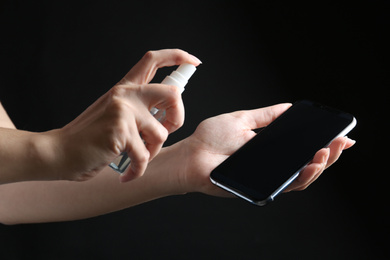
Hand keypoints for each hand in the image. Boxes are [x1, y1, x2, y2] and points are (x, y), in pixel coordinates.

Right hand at [46, 49, 200, 181]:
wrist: (58, 152)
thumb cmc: (90, 138)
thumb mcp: (115, 114)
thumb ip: (138, 108)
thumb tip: (168, 114)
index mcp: (125, 88)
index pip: (153, 60)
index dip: (177, 57)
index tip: (193, 63)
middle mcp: (125, 94)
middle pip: (172, 94)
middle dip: (178, 117)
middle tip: (166, 131)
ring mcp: (123, 111)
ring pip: (161, 133)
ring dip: (153, 152)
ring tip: (137, 158)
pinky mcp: (120, 131)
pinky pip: (145, 156)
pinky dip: (139, 170)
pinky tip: (128, 174)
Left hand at [173, 103, 354, 196]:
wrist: (192, 156)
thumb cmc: (210, 139)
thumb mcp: (242, 119)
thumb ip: (266, 116)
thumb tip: (289, 107)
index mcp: (269, 147)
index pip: (302, 146)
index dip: (323, 142)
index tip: (341, 134)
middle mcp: (272, 163)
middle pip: (307, 162)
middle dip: (329, 153)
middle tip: (340, 142)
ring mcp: (267, 177)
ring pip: (302, 177)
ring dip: (320, 165)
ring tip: (327, 151)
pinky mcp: (261, 188)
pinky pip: (287, 186)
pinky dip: (303, 176)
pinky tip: (311, 164)